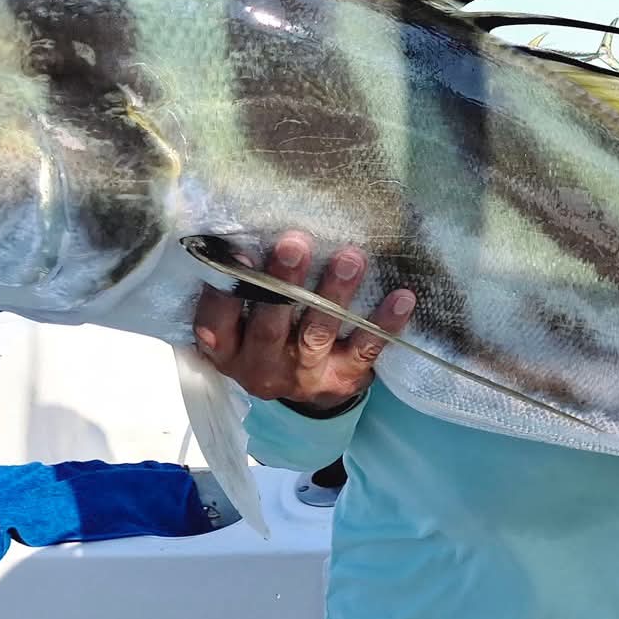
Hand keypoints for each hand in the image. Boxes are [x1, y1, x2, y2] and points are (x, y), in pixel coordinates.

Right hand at [191, 231, 416, 415]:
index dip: (226, 293)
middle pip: (270, 326)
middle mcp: (260, 367)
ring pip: (317, 333)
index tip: (240, 253)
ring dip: (334, 294)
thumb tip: (246, 228)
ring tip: (351, 258)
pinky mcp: (342, 379)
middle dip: (283, 284)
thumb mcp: (242, 321)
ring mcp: (303, 376)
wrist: (305, 390)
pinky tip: (402, 297)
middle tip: (295, 243)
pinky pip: (365, 350)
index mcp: (228, 349)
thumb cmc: (267, 335)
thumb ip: (242, 286)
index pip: (216, 324)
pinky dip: (384, 324)